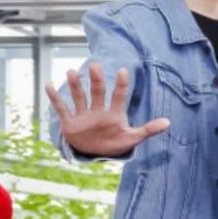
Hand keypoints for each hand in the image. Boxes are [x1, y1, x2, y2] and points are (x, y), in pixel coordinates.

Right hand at [45, 63, 167, 156]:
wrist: (94, 153)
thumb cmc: (114, 142)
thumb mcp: (132, 138)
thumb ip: (148, 130)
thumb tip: (168, 122)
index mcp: (114, 114)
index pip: (118, 96)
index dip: (121, 85)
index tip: (123, 71)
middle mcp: (98, 111)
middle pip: (98, 93)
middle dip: (96, 80)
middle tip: (95, 65)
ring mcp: (83, 115)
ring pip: (79, 97)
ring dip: (75, 86)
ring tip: (71, 72)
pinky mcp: (70, 123)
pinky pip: (62, 109)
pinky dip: (55, 99)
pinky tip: (49, 86)